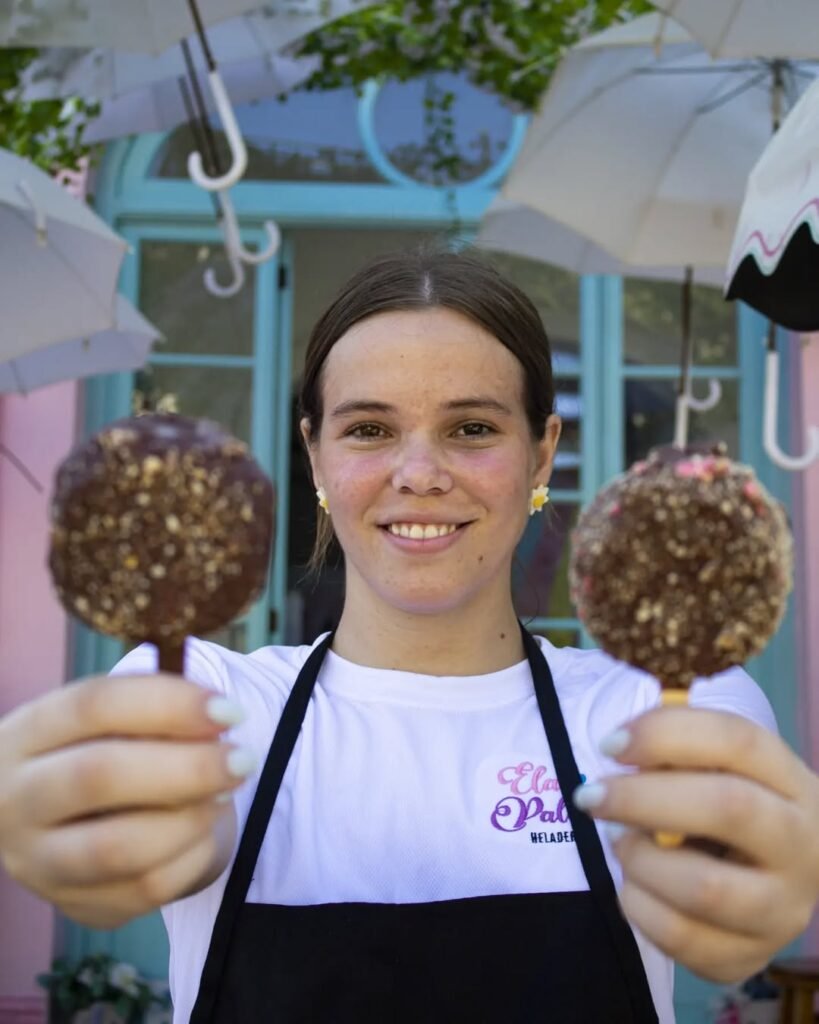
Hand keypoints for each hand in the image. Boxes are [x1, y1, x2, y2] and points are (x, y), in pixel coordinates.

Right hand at [0, 674, 253, 928]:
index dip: (169, 703)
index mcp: (26, 733)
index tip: (230, 711)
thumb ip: (158, 712)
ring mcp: (36, 862)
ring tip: (225, 794)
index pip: (93, 705)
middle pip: (98, 777)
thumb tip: (219, 721)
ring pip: (119, 847)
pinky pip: (145, 889)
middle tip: (243, 761)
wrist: (70, 817)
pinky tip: (205, 830)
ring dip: (191, 818)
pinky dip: (191, 856)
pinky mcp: (73, 906)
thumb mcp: (118, 720)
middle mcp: (16, 799)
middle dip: (186, 767)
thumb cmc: (107, 750)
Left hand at [573, 707, 818, 981]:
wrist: (770, 879)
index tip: (610, 745)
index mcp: (793, 782)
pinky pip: (682, 939)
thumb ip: (674, 753)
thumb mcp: (715, 769)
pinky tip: (633, 886)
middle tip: (591, 796)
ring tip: (620, 843)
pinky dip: (638, 907)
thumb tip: (618, 752)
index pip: (738, 741)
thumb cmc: (725, 806)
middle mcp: (802, 846)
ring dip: (641, 860)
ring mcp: (784, 910)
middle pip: (728, 808)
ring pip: (705, 888)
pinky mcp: (752, 957)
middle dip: (643, 798)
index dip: (666, 734)